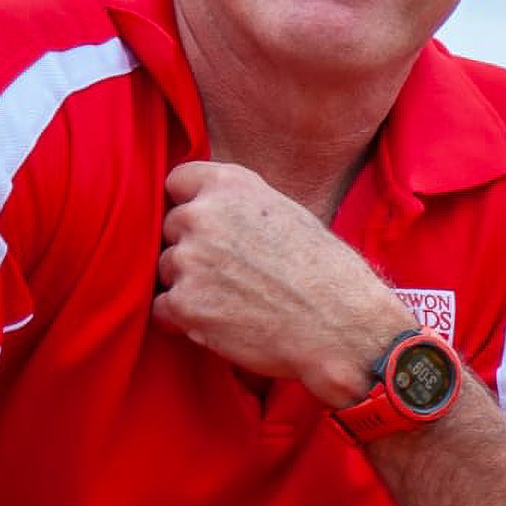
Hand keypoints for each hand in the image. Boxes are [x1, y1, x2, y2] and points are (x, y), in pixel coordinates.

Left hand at [153, 161, 409, 403]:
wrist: (343, 325)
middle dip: (193, 247)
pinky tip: (223, 321)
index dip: (191, 203)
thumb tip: (212, 214)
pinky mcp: (184, 303)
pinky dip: (186, 318)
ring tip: (235, 299)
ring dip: (190, 284)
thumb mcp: (290, 215)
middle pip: (172, 227)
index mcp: (233, 185)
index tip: (206, 223)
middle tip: (232, 270)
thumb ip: (243, 207)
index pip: (178, 180)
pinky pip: (163, 308)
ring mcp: (189, 260)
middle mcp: (204, 215)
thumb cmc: (327, 273)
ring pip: (166, 268)